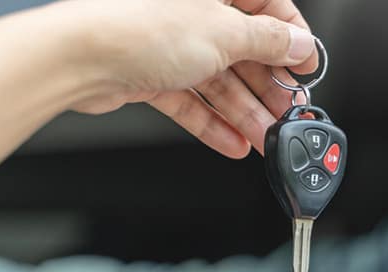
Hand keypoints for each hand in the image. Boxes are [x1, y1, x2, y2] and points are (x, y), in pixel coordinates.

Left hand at [49, 0, 318, 157]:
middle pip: (244, 48)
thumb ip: (268, 41)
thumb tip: (298, 43)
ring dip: (245, 112)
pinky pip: (191, 99)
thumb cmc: (141, 27)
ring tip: (265, 139)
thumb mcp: (225, 33)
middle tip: (290, 112)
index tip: (308, 68)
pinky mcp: (150, 72)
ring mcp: (169, 41)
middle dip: (269, 86)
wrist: (79, 56)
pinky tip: (233, 142)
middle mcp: (191, 8)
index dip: (292, 39)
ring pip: (218, 79)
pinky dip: (212, 122)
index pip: (268, 6)